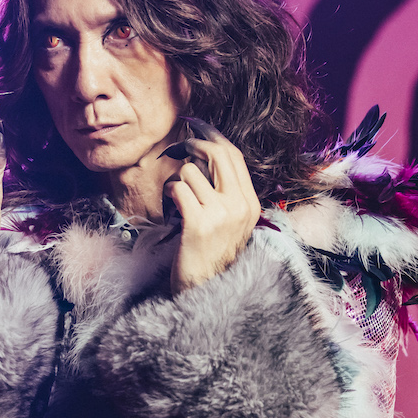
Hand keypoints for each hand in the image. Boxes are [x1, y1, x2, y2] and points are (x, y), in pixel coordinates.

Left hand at [163, 119, 259, 293]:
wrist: (206, 290)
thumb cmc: (212, 254)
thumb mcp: (231, 222)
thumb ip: (225, 192)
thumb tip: (205, 155)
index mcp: (250, 202)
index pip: (234, 156)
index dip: (213, 136)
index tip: (196, 126)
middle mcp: (240, 205)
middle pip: (217, 154)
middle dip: (192, 144)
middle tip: (176, 148)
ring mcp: (220, 214)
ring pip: (190, 171)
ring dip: (176, 180)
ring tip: (176, 199)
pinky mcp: (198, 223)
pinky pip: (177, 189)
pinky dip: (168, 193)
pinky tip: (169, 207)